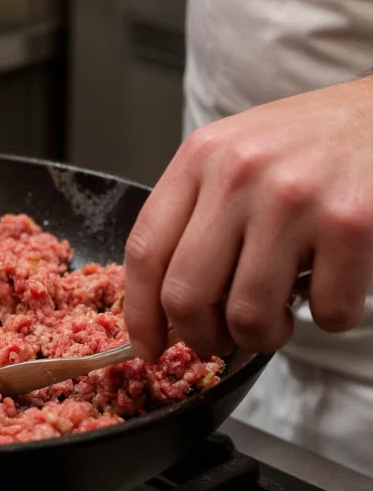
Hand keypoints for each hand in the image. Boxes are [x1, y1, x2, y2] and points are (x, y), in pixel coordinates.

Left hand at [124, 77, 372, 359]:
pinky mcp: (352, 223)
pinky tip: (333, 288)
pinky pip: (324, 312)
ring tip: (277, 319)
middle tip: (220, 340)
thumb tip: (164, 307)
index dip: (139, 314)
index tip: (148, 347)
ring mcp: (294, 198)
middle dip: (201, 337)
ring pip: (248, 315)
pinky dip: (328, 318)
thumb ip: (196, 214)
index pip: (144, 251)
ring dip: (263, 337)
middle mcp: (239, 174)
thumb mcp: (236, 155)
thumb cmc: (310, 143)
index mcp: (201, 157)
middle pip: (185, 295)